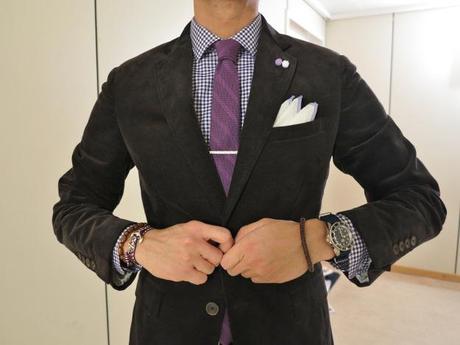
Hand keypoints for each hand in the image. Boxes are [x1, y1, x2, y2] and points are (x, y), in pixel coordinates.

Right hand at [134, 220, 233, 284]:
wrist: (147, 246)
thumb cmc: (170, 237)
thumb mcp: (188, 227)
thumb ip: (205, 234)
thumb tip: (224, 245)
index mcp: (197, 228)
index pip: (224, 235)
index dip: (228, 245)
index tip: (223, 249)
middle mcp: (193, 242)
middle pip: (218, 257)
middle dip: (213, 260)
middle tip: (203, 258)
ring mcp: (188, 258)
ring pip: (210, 269)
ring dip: (204, 269)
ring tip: (193, 263)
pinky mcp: (182, 272)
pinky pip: (201, 279)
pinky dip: (197, 277)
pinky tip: (189, 270)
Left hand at [220, 217, 334, 282]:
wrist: (307, 243)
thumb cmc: (284, 230)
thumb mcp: (261, 224)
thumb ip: (243, 233)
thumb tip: (234, 244)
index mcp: (248, 247)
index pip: (225, 263)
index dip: (228, 258)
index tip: (234, 253)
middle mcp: (253, 262)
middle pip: (232, 271)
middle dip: (236, 263)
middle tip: (245, 254)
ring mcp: (262, 273)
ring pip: (245, 275)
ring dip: (248, 267)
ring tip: (260, 256)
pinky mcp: (271, 280)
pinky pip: (256, 279)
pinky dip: (258, 272)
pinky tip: (268, 262)